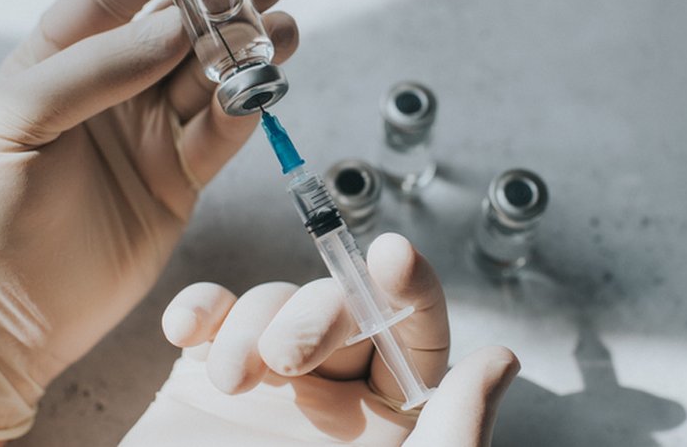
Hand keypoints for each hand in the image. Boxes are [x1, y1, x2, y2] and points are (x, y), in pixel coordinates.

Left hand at [0, 0, 297, 440]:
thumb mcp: (11, 123)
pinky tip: (265, 84)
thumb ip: (92, 71)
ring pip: (209, 80)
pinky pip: (220, 136)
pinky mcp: (177, 182)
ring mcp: (146, 137)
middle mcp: (108, 94)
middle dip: (222, 0)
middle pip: (176, 32)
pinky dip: (245, 110)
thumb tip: (170, 29)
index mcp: (55, 64)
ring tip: (282, 28)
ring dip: (248, 51)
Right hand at [121, 234, 518, 446]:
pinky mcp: (204, 379)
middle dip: (315, 313)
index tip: (393, 256)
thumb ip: (455, 430)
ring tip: (231, 382)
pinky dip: (199, 309)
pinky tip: (184, 330)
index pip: (415, 328)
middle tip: (286, 357)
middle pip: (341, 305)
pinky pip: (210, 316)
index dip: (410, 284)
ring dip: (250, 324)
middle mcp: (333, 390)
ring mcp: (268, 379)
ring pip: (275, 302)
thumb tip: (502, 359)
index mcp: (389, 414)